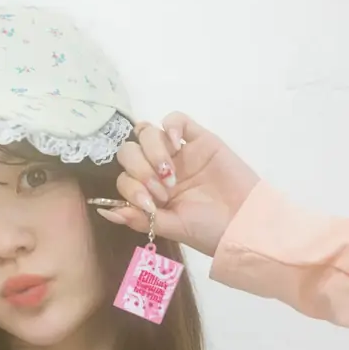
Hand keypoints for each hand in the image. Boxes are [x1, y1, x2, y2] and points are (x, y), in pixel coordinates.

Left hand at [98, 113, 260, 256]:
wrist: (245, 223)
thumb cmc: (208, 230)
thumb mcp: (169, 227)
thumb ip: (137, 218)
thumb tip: (104, 209)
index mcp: (150, 192)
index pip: (123, 177)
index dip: (131, 187)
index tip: (152, 204)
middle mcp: (159, 170)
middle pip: (129, 151)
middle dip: (139, 170)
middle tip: (163, 190)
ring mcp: (179, 153)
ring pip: (147, 134)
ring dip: (153, 153)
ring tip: (172, 175)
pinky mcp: (199, 140)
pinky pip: (176, 119)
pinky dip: (169, 126)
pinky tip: (175, 144)